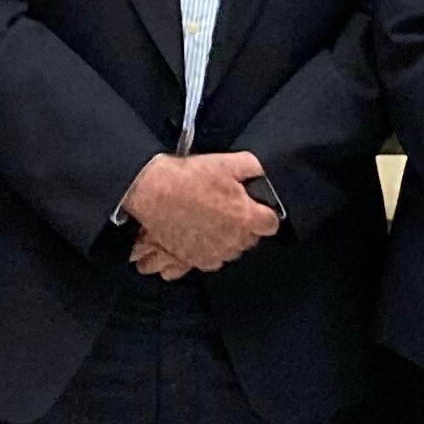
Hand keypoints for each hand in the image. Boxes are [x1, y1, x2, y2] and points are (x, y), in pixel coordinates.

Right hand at [119, 154, 278, 277]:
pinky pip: (211, 260)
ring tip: (213, 220)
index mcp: (246, 218)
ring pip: (232, 251)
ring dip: (228, 239)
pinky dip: (209, 250)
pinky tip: (201, 235)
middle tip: (230, 208)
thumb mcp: (226, 162)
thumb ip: (252, 168)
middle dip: (245, 226)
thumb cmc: (188, 179)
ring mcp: (213, 253)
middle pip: (251, 239)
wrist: (152, 193)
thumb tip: (261, 174)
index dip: (265, 214)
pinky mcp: (193, 260)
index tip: (258, 208)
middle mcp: (233, 241)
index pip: (271, 225)